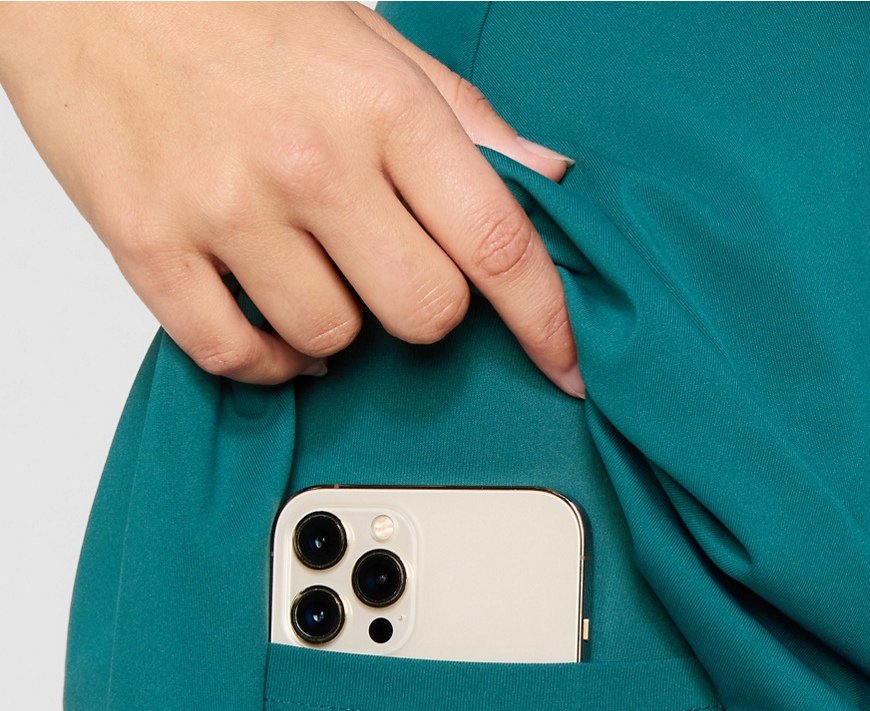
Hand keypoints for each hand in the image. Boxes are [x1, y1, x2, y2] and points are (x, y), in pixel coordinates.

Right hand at [0, 1, 582, 392]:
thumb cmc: (228, 8)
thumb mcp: (368, 39)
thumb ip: (462, 120)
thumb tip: (546, 180)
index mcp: (380, 103)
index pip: (496, 241)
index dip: (544, 318)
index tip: (566, 363)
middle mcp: (309, 158)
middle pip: (423, 314)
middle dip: (419, 308)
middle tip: (382, 264)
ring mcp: (227, 209)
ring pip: (330, 343)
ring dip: (331, 325)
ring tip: (301, 265)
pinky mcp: (152, 247)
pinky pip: (236, 357)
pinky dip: (260, 355)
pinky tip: (259, 313)